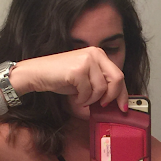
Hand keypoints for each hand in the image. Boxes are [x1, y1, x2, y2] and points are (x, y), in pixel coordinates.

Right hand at [10, 46, 127, 109]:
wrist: (37, 73)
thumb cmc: (61, 77)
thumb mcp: (87, 79)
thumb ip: (102, 84)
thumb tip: (117, 101)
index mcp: (99, 54)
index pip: (119, 75)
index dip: (123, 93)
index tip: (123, 106)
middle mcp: (95, 54)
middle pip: (117, 79)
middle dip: (111, 97)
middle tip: (102, 105)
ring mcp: (86, 60)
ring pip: (102, 88)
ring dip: (92, 99)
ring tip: (81, 98)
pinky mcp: (78, 70)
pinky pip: (88, 92)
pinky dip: (82, 99)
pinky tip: (75, 96)